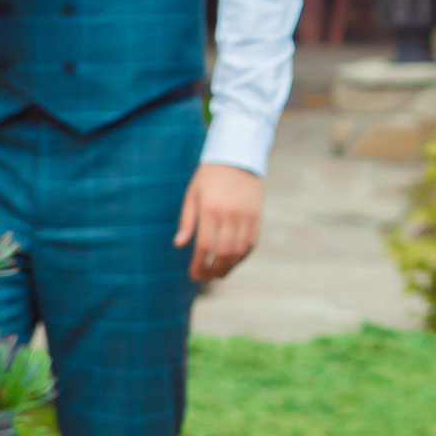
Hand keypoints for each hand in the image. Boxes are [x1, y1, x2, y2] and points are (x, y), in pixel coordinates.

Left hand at [175, 164, 262, 281]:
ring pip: (239, 251)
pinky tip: (233, 261)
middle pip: (222, 253)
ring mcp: (245, 216)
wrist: (237, 157)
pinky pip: (251, 243)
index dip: (198, 265)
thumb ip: (186, 221)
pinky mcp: (257, 216)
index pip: (203, 246)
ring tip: (219, 274)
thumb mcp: (192, 195)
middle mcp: (229, 214)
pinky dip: (242, 256)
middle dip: (212, 271)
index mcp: (209, 209)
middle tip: (205, 278)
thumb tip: (179, 245)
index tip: (193, 274)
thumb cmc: (209, 177)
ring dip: (228, 267)